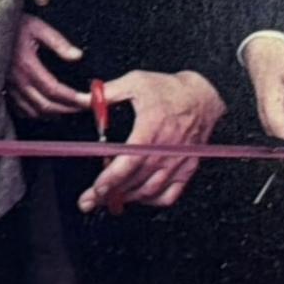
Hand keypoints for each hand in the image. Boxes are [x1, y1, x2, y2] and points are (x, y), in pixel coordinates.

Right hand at [7, 15, 92, 119]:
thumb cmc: (11, 25)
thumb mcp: (37, 26)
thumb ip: (58, 42)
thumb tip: (77, 56)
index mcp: (27, 66)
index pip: (54, 90)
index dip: (73, 98)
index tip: (88, 100)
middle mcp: (17, 81)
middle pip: (46, 106)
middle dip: (68, 109)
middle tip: (84, 107)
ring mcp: (9, 87)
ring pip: (33, 111)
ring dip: (53, 114)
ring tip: (68, 109)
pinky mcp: (4, 89)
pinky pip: (20, 110)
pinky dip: (35, 113)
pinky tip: (44, 109)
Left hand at [78, 70, 225, 211]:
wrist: (202, 96)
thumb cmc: (169, 89)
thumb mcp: (136, 82)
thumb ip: (108, 93)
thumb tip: (81, 99)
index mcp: (151, 129)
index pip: (129, 162)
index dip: (111, 178)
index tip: (96, 189)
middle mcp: (165, 150)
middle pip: (135, 181)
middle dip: (109, 194)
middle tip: (89, 200)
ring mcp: (177, 163)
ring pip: (149, 191)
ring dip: (127, 198)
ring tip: (107, 200)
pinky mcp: (186, 169)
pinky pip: (169, 195)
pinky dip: (151, 201)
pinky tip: (137, 197)